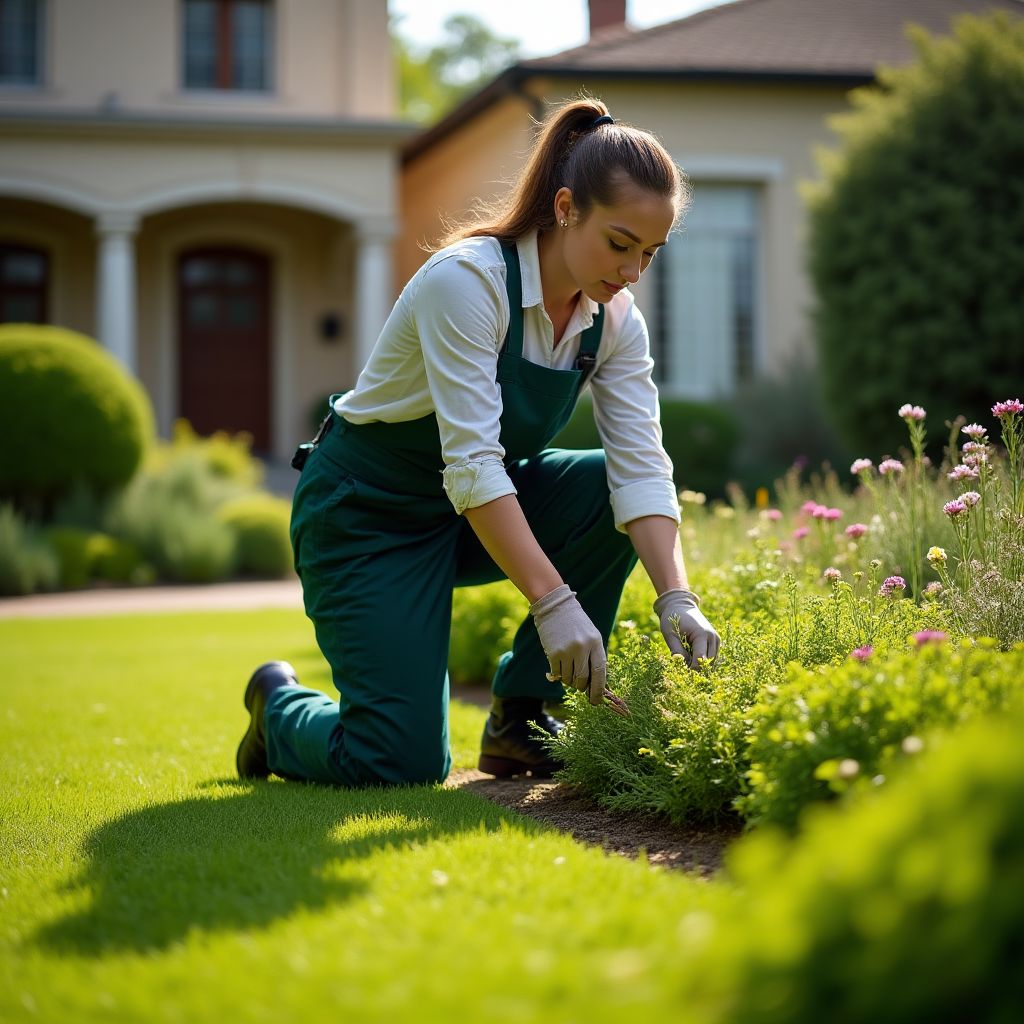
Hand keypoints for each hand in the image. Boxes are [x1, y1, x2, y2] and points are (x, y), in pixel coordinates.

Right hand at [530, 584, 606, 704]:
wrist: (555, 607)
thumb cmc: (576, 623)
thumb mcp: (591, 636)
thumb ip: (595, 657)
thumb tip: (597, 684)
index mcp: (596, 643)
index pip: (600, 672)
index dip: (599, 690)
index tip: (597, 701)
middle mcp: (582, 647)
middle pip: (583, 679)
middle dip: (582, 687)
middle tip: (580, 687)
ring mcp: (567, 650)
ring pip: (569, 679)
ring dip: (568, 680)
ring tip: (568, 669)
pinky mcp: (553, 653)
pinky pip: (557, 674)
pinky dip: (557, 674)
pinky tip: (558, 664)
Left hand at [653, 588, 719, 667]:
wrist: (680, 605)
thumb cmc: (673, 618)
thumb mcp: (670, 633)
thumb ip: (676, 649)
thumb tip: (680, 664)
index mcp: (702, 635)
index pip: (700, 660)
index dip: (691, 669)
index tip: (681, 671)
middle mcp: (713, 638)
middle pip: (708, 663)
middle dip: (696, 669)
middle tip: (682, 668)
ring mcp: (716, 640)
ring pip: (711, 662)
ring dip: (700, 665)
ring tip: (686, 661)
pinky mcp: (715, 642)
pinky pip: (711, 658)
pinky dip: (702, 661)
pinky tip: (691, 658)